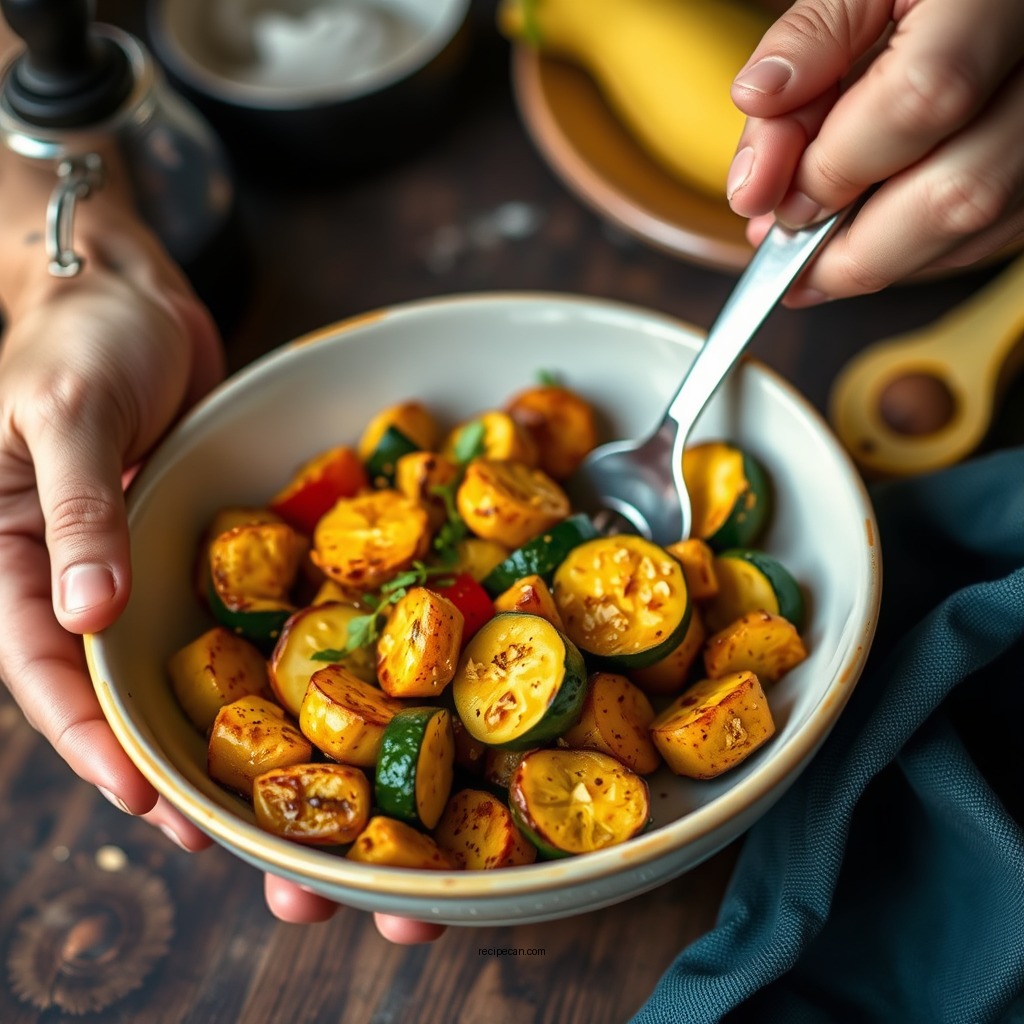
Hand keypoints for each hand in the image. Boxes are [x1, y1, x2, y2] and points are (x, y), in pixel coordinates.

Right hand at [0, 168, 224, 846]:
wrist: (132, 291)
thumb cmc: (81, 336)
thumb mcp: (69, 411)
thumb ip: (76, 509)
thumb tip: (86, 613)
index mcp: (10, 552)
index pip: (40, 665)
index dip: (85, 737)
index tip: (139, 796)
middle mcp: (67, 570)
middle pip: (102, 685)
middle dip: (148, 758)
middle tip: (211, 829)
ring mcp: (130, 559)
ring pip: (156, 660)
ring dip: (195, 725)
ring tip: (249, 788)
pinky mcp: (181, 539)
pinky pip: (204, 608)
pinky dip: (231, 655)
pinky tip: (277, 695)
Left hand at [726, 0, 1023, 303]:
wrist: (988, 1)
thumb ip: (813, 38)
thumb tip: (758, 99)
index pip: (920, 99)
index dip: (833, 165)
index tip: (769, 193)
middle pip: (959, 193)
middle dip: (851, 248)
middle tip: (783, 251)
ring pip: (978, 228)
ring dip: (879, 260)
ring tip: (809, 254)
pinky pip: (991, 233)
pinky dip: (914, 250)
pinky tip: (864, 238)